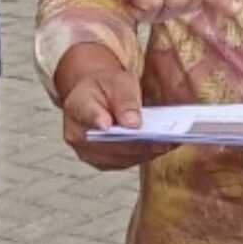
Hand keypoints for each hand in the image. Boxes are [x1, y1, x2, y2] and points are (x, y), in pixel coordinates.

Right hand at [59, 63, 176, 170]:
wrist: (97, 95)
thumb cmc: (106, 86)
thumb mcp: (118, 81)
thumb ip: (124, 100)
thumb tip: (133, 123)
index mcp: (77, 105)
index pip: (87, 114)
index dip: (99, 120)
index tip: (113, 125)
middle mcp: (77, 133)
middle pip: (106, 143)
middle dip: (135, 143)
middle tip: (161, 139)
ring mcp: (87, 151)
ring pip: (116, 158)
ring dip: (142, 153)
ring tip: (166, 144)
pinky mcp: (101, 161)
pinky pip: (122, 162)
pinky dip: (141, 156)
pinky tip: (159, 147)